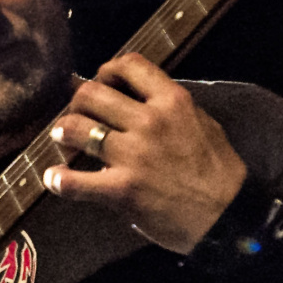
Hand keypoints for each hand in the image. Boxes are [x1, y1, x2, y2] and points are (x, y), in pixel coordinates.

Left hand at [42, 53, 246, 251]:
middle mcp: (149, 122)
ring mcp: (133, 155)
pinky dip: (59, 179)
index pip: (129, 65)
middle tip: (76, 115)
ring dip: (62, 132)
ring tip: (62, 140)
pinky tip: (54, 178)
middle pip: (91, 94)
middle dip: (77, 102)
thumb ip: (172, 109)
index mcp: (172, 101)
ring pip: (76, 128)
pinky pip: (76, 182)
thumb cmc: (219, 173)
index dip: (107, 70)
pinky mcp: (122, 189)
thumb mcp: (204, 124)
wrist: (228, 216)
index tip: (102, 82)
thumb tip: (144, 99)